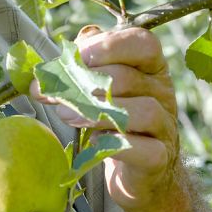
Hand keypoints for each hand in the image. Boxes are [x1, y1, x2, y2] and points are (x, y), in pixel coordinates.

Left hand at [31, 26, 187, 211]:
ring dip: (98, 113)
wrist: (137, 169)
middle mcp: (163, 92)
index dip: (107, 46)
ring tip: (68, 117)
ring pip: (143, 111)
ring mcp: (165, 126)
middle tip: (56, 97)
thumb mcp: (97, 86)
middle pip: (128, 78)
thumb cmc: (111, 119)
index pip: (141, 42)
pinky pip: (145, 149)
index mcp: (149, 66)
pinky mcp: (159, 158)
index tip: (77, 58)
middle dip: (85, 85)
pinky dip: (117, 145)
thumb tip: (46, 73)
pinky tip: (95, 143)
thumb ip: (77, 70)